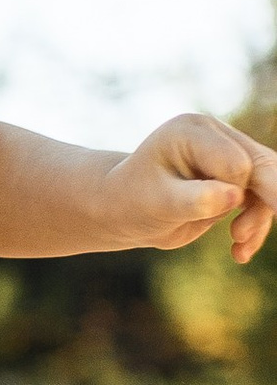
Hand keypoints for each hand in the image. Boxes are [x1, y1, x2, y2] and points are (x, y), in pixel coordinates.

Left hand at [99, 112, 276, 260]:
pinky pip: (260, 201)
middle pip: (262, 164)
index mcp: (192, 132)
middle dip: (273, 198)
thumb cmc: (132, 202)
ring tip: (238, 243)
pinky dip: (256, 227)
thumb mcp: (157, 203)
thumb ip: (195, 199)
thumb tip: (234, 196)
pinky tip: (240, 253)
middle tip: (271, 220)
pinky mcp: (233, 179)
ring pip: (268, 183)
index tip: (227, 218)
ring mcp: (226, 156)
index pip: (235, 162)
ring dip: (261, 218)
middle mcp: (214, 137)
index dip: (237, 192)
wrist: (123, 209)